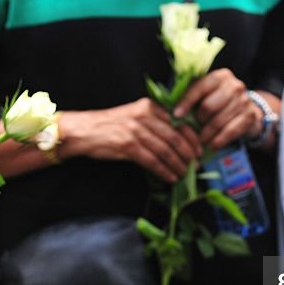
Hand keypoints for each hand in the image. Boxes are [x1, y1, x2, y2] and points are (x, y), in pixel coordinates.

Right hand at [58, 98, 201, 181]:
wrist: (84, 131)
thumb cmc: (109, 125)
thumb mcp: (134, 116)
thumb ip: (154, 122)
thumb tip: (177, 138)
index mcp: (149, 107)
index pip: (178, 121)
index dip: (192, 137)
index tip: (199, 149)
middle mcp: (144, 116)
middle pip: (175, 136)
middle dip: (188, 153)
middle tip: (196, 164)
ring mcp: (136, 131)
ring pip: (165, 150)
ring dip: (177, 165)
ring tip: (184, 174)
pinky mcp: (128, 146)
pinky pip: (152, 161)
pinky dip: (163, 171)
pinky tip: (170, 177)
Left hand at [173, 68, 259, 149]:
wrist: (248, 111)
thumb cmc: (220, 102)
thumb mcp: (208, 94)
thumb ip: (192, 97)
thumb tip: (170, 109)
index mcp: (220, 76)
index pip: (200, 87)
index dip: (186, 102)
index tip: (176, 115)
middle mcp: (234, 86)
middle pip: (209, 106)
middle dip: (197, 120)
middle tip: (191, 131)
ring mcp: (244, 101)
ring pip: (218, 121)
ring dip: (206, 134)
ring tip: (199, 142)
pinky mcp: (250, 116)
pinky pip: (230, 132)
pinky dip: (219, 141)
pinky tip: (212, 146)